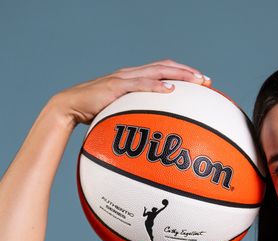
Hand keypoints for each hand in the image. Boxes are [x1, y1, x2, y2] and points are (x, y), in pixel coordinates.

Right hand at [50, 59, 210, 125]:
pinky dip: (157, 86)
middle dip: (189, 72)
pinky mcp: (115, 86)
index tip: (204, 83)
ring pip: (157, 71)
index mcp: (134, 79)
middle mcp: (131, 74)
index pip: (164, 70)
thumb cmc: (95, 115)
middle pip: (166, 67)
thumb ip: (138, 118)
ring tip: (197, 81)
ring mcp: (124, 78)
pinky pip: (140, 84)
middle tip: (208, 81)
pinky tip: (171, 90)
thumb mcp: (121, 115)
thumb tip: (155, 137)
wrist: (70, 108)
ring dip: (180, 75)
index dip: (184, 74)